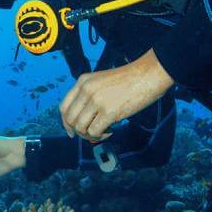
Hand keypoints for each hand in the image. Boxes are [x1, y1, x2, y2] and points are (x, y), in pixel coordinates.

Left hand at [59, 49, 174, 142]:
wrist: (148, 75)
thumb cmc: (129, 80)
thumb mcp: (101, 81)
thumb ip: (89, 96)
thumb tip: (82, 121)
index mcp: (82, 81)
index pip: (64, 107)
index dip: (66, 123)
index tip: (72, 131)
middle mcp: (86, 90)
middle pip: (70, 119)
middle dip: (79, 132)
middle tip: (91, 134)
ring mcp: (96, 100)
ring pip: (81, 128)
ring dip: (90, 135)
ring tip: (104, 131)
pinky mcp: (108, 111)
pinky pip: (94, 132)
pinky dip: (101, 136)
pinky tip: (111, 130)